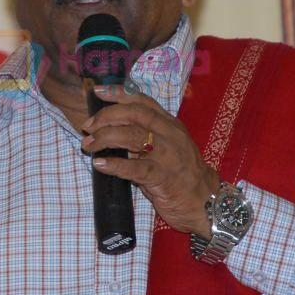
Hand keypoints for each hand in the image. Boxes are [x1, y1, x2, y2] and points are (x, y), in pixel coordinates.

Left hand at [80, 83, 218, 237]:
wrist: (206, 202)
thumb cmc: (182, 175)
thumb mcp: (168, 147)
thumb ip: (146, 136)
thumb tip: (112, 130)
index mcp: (170, 125)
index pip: (143, 102)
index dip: (119, 94)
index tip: (98, 91)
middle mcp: (170, 135)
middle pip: (134, 115)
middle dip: (107, 117)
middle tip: (88, 127)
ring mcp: (168, 155)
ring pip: (132, 136)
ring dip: (105, 138)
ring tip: (89, 145)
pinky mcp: (163, 177)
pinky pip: (135, 168)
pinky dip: (115, 165)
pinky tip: (100, 164)